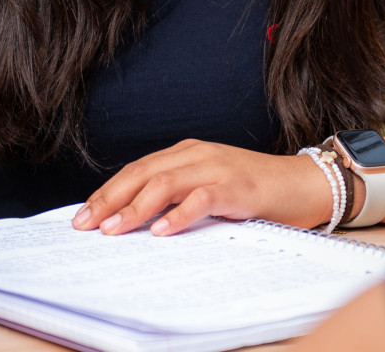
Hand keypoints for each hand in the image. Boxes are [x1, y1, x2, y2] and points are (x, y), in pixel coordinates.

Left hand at [72, 139, 334, 236]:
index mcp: (188, 152)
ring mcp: (218, 168)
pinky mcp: (237, 187)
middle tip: (86, 224)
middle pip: (143, 173)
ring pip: (166, 183)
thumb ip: (178, 194)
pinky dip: (179, 214)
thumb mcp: (209, 186)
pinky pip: (202, 198)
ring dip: (135, 208)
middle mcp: (198, 154)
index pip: (137, 169)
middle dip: (110, 199)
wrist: (302, 184)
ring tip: (114, 230)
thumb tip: (134, 219)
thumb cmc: (254, 191)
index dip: (107, 191)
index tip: (82, 215)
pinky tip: (161, 231)